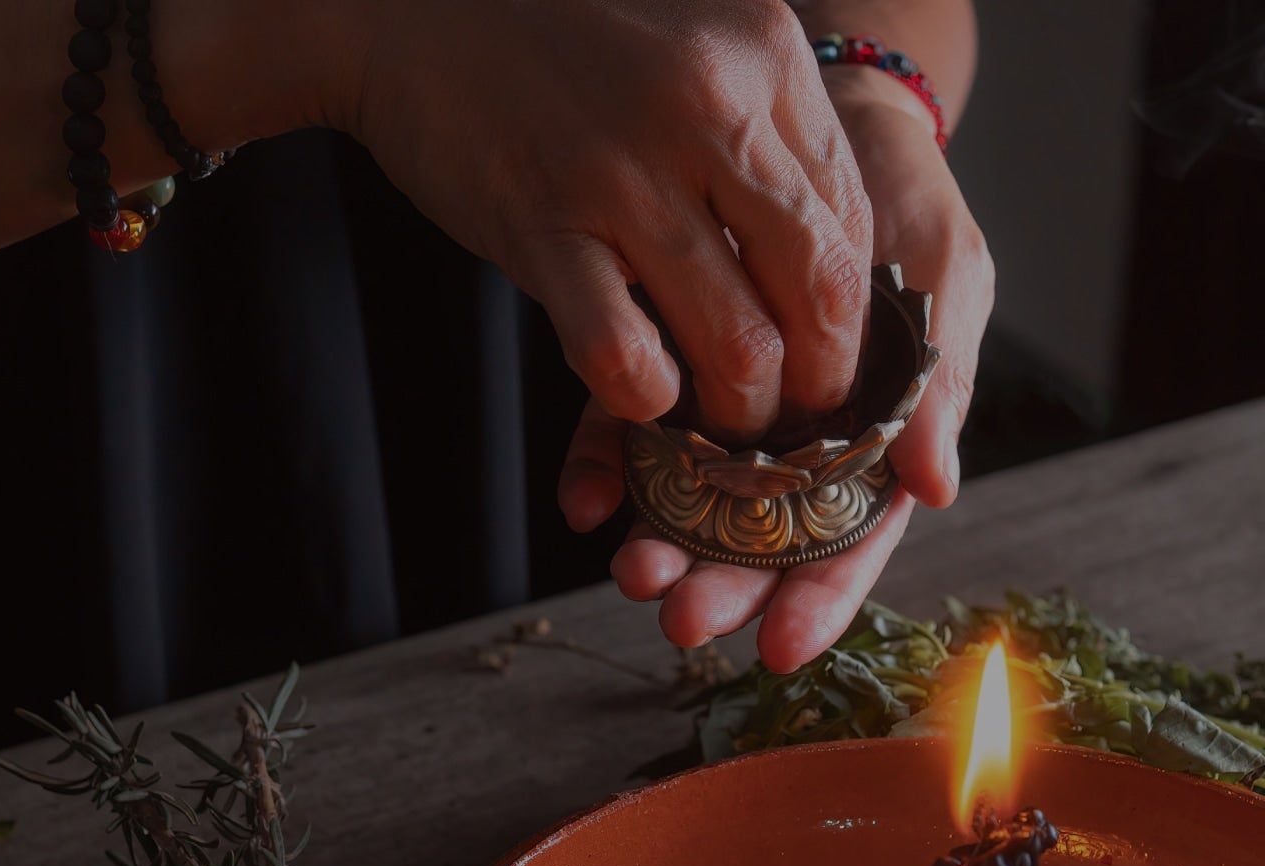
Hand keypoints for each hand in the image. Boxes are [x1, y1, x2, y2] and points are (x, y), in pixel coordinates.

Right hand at [330, 0, 876, 435]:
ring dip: (738, 412)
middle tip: (794, 414)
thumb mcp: (692, 49)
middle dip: (819, 379)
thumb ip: (761, 133)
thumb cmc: (560, 41)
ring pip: (737, 342)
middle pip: (817, 289)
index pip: (854, 221)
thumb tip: (827, 259)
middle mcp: (708, 108)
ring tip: (723, 425)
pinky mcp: (541, 226)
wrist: (409, 8)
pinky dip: (646, 398)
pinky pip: (623, 354)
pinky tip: (642, 396)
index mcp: (765, 58)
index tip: (831, 358)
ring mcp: (623, 171)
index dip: (853, 315)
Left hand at [557, 64, 994, 671]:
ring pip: (688, 498)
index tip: (778, 648)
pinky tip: (583, 499)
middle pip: (756, 540)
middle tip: (678, 617)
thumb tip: (937, 489)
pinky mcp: (664, 359)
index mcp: (873, 439)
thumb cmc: (909, 202)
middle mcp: (793, 440)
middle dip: (719, 585)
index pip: (849, 541)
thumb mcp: (946, 280)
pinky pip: (628, 428)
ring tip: (627, 568)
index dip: (818, 600)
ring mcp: (723, 406)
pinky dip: (604, 469)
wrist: (835, 114)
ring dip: (658, 540)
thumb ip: (939, 384)